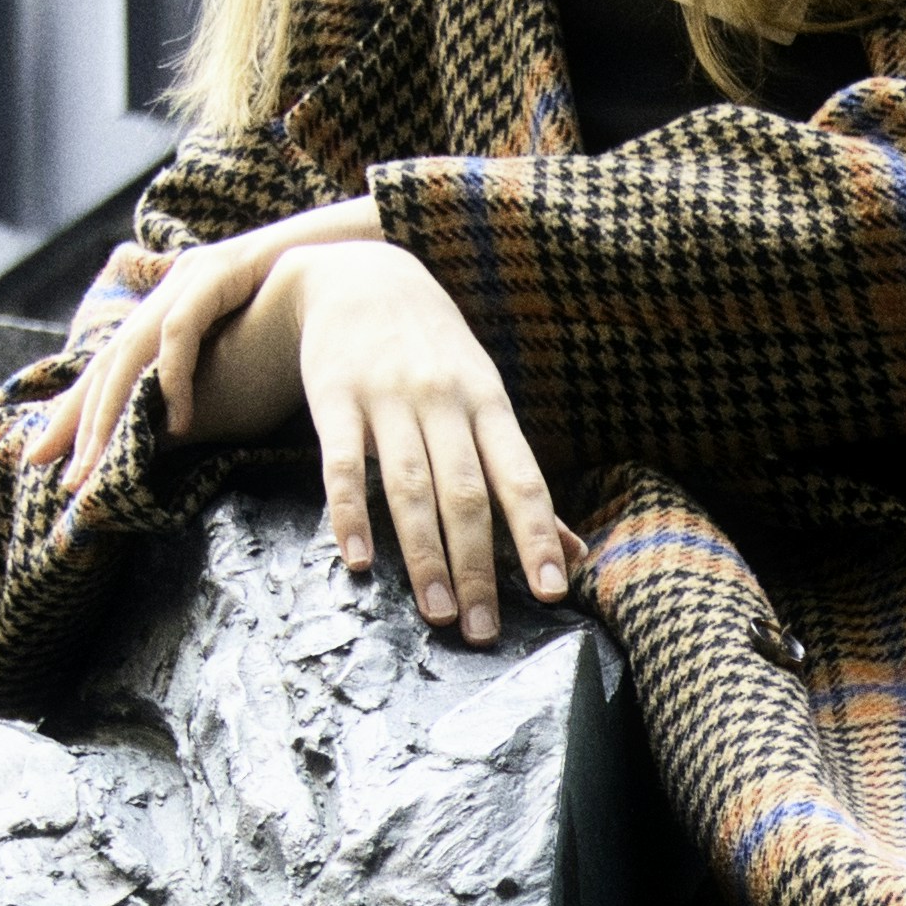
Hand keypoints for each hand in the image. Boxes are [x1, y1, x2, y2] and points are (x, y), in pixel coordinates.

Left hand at [48, 207, 365, 512]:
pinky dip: (175, 376)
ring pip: (132, 350)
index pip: (107, 369)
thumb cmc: (302, 317)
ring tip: (99, 459)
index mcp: (166, 314)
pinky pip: (182, 330)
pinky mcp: (216, 271)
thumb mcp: (241, 362)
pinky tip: (179, 419)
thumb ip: (204, 390)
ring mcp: (188, 278)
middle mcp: (167, 293)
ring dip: (113, 409)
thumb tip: (171, 442)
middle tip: (56, 470)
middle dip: (77, 419)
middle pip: (107, 362)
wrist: (354, 255)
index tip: (42, 460)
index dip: (73, 413)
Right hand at [283, 240, 580, 644]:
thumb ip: (520, 477)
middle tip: (481, 630)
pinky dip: (350, 514)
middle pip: (465, 494)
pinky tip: (359, 562)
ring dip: (424, 555)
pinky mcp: (333, 397)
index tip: (550, 589)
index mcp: (488, 404)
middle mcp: (443, 401)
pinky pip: (341, 464)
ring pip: (409, 486)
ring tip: (435, 613)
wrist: (361, 275)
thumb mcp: (486, 399)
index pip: (521, 476)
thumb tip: (573, 551)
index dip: (536, 533)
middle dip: (477, 566)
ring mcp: (387, 398)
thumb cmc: (436, 352)